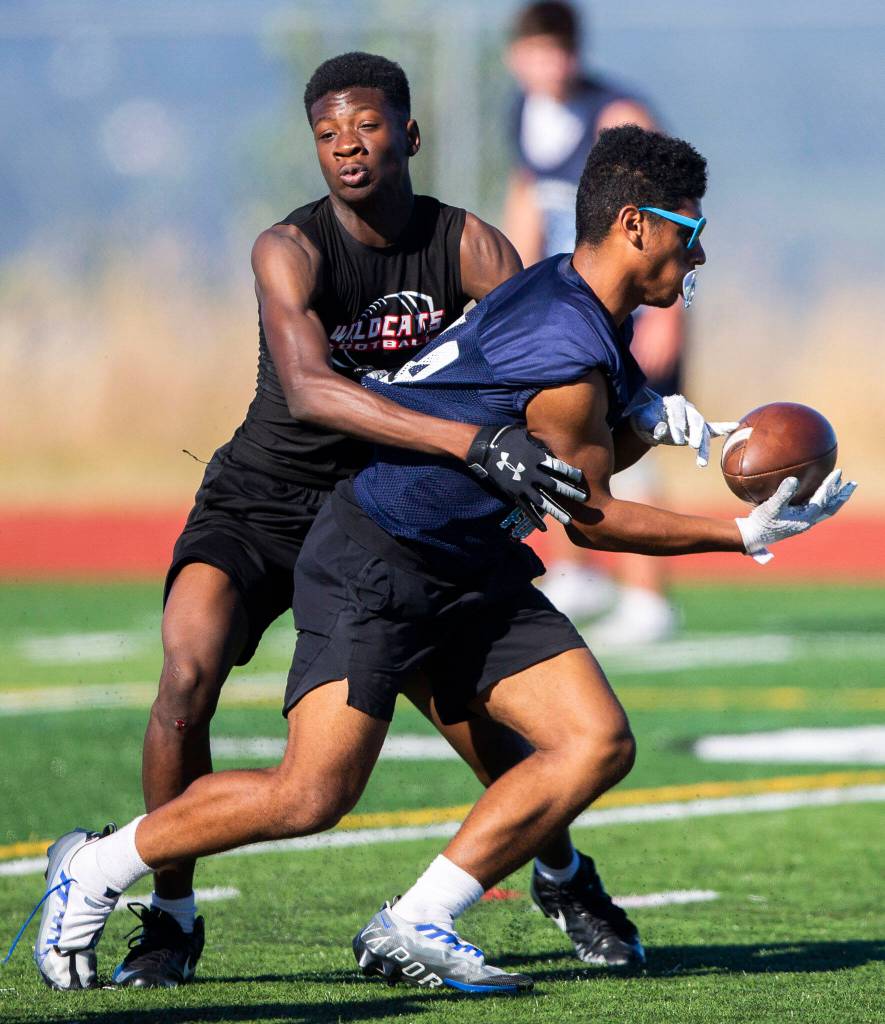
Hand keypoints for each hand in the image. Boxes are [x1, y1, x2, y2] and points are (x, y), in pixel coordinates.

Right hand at [466, 424, 586, 532]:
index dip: (571, 473)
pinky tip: (544, 528)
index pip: (558, 467)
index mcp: (536, 458)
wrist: (488, 449)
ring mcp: (522, 485)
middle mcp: (531, 473)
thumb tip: (559, 442)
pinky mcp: (514, 494)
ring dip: (556, 511)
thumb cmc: (510, 438)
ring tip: (568, 520)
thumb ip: (543, 445)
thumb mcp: (528, 437)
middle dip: (570, 493)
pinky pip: (526, 509)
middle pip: (554, 486)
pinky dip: (535, 519)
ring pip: (542, 501)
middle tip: (583, 499)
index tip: (581, 478)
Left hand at [630, 388, 738, 466]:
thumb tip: (661, 430)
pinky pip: (712, 428)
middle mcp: (687, 408)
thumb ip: (651, 424)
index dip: (678, 425)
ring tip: (701, 464)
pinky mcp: (698, 428)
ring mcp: (694, 418)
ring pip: (703, 431)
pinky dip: (723, 428)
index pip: (678, 412)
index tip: (677, 440)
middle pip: (695, 420)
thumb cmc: (645, 419)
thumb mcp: (643, 420)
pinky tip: (735, 426)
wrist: (649, 421)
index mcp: (673, 402)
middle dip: (696, 434)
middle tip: (694, 446)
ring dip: (704, 446)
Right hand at [735, 470, 856, 563]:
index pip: (823, 499)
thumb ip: (783, 494)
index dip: (831, 486)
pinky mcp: (796, 520)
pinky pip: (814, 508)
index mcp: (806, 517)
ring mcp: (802, 521)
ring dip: (834, 498)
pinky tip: (815, 492)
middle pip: (831, 507)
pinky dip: (821, 499)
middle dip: (841, 495)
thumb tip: (793, 480)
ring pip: (824, 509)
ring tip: (840, 487)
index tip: (838, 473)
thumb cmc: (762, 522)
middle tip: (852, 484)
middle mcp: (808, 520)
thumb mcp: (771, 507)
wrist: (753, 537)